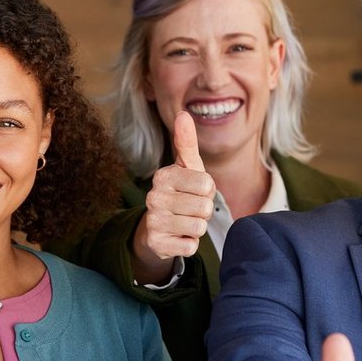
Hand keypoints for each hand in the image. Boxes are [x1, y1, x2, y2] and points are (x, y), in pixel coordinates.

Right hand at [133, 110, 215, 280]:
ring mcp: (153, 222)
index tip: (196, 191)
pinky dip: (190, 243)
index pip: (206, 185)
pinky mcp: (157, 244)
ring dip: (198, 227)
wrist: (156, 230)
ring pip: (199, 227)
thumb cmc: (179, 193)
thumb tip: (183, 114)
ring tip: (185, 222)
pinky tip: (178, 236)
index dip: (208, 191)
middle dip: (204, 210)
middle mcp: (154, 197)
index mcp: (163, 176)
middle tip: (190, 208)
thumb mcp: (186, 168)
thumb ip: (186, 143)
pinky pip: (191, 246)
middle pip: (205, 207)